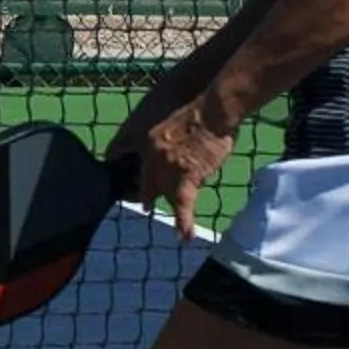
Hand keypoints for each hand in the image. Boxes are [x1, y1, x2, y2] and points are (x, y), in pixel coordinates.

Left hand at [135, 100, 237, 241]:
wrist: (211, 112)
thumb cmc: (200, 112)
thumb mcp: (172, 119)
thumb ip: (169, 137)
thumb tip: (178, 148)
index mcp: (148, 143)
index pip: (137, 169)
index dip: (138, 181)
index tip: (141, 191)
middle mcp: (152, 158)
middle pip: (149, 184)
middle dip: (150, 194)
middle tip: (147, 204)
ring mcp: (167, 169)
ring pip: (169, 192)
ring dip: (177, 203)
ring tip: (182, 217)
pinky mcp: (185, 178)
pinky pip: (182, 206)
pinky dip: (183, 222)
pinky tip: (184, 236)